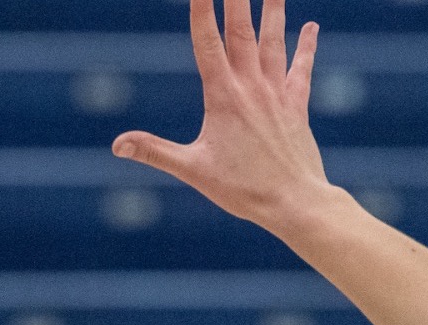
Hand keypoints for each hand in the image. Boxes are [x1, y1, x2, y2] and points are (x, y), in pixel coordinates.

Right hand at [112, 0, 330, 231]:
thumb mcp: (192, 170)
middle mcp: (251, 87)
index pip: (207, 41)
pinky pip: (301, 69)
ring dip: (272, 9)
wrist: (294, 201)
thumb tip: (117, 145)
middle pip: (241, 29)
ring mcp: (276, 93)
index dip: (201, 9)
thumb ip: (154, 151)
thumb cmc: (242, 190)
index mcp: (223, 97)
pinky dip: (305, 46)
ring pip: (273, 41)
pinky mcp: (296, 106)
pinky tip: (310, 26)